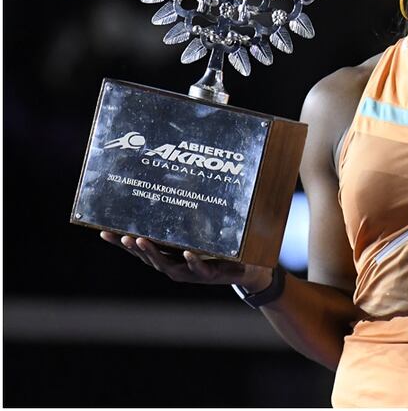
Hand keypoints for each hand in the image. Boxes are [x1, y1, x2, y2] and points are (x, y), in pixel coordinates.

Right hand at [100, 231, 271, 290]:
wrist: (246, 269)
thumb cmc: (219, 250)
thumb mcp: (200, 233)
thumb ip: (187, 221)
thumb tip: (174, 191)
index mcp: (169, 256)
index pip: (140, 249)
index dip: (121, 243)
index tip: (102, 232)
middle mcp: (176, 266)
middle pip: (148, 258)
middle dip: (132, 247)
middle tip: (119, 235)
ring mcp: (191, 272)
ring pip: (167, 265)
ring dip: (153, 253)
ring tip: (140, 240)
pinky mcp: (210, 275)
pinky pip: (200, 268)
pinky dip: (192, 261)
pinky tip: (186, 253)